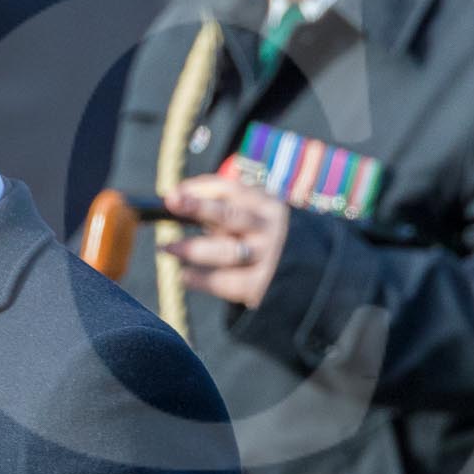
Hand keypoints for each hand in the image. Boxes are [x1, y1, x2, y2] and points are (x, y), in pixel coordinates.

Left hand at [161, 175, 290, 309]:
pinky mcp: (261, 285)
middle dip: (199, 207)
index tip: (172, 194)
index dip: (199, 189)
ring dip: (193, 248)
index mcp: (266, 204)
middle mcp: (268, 228)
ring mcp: (267, 257)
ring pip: (226, 250)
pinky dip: (202, 279)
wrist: (306, 277)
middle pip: (230, 215)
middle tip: (172, 202)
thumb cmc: (263, 241)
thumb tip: (175, 203)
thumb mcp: (252, 219)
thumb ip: (222, 213)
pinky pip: (226, 281)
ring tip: (166, 248)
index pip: (231, 189)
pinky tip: (183, 275)